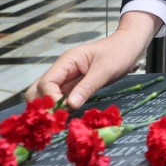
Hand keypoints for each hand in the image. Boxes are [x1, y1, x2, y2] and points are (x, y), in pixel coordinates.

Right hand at [28, 11, 159, 108]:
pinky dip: (61, 108)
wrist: (129, 46)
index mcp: (66, 61)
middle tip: (58, 118)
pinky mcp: (74, 86)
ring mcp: (66, 79)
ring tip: (64, 119)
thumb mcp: (105, 70)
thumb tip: (70, 105)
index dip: (51, 100)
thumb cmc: (119, 52)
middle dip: (44, 106)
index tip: (63, 111)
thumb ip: (88, 87)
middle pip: (37, 90)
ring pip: (46, 96)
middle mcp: (62, 70)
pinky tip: (69, 116)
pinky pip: (60, 99)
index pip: (46, 83)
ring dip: (51, 109)